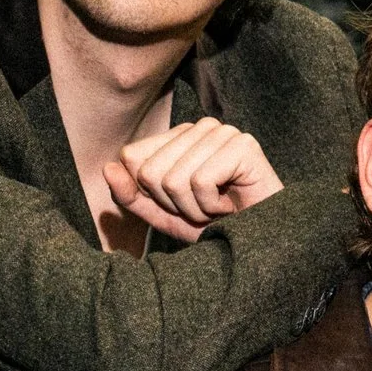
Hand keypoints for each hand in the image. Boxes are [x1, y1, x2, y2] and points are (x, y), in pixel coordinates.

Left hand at [105, 119, 283, 241]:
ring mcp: (223, 133)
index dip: (152, 195)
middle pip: (150, 171)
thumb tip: (108, 168)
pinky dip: (212, 206)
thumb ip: (132, 196)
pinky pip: (199, 182)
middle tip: (205, 209)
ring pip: (173, 179)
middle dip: (174, 204)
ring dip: (194, 209)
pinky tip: (232, 205)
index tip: (184, 204)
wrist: (263, 243)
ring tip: (219, 208)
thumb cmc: (218, 227)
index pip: (132, 157)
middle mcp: (200, 127)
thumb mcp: (165, 216)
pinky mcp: (243, 145)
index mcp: (179, 136)